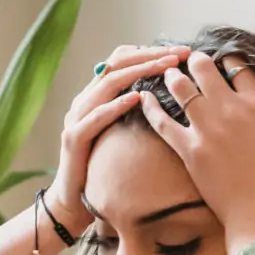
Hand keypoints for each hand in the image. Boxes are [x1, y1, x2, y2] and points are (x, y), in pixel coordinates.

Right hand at [46, 44, 190, 235]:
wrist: (73, 202)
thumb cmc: (104, 168)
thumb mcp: (123, 133)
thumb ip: (137, 112)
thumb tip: (175, 94)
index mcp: (96, 96)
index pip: (121, 60)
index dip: (150, 51)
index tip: (181, 53)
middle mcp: (84, 101)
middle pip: (115, 64)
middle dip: (150, 56)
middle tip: (178, 54)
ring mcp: (76, 118)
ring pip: (107, 84)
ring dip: (139, 72)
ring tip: (165, 67)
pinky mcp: (73, 139)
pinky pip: (95, 117)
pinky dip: (116, 105)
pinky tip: (137, 98)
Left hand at [137, 50, 254, 250]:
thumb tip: (253, 94)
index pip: (239, 67)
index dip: (226, 59)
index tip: (219, 58)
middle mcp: (232, 110)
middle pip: (206, 70)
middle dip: (194, 61)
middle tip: (188, 60)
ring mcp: (208, 127)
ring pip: (182, 87)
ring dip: (173, 76)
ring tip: (169, 72)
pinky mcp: (189, 148)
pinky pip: (162, 120)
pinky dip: (150, 106)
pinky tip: (143, 97)